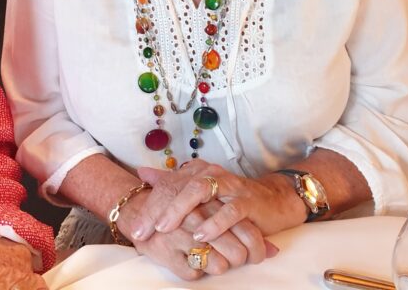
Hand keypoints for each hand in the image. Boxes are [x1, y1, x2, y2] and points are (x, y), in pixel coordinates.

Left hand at [135, 161, 306, 243]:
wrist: (271, 201)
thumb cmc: (230, 200)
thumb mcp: (199, 192)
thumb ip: (170, 182)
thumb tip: (141, 173)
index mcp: (197, 171)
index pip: (168, 185)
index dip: (149, 206)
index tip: (136, 229)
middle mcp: (211, 173)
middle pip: (179, 186)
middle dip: (158, 209)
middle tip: (144, 230)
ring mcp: (230, 186)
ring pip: (200, 191)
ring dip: (180, 211)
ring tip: (164, 228)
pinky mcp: (248, 202)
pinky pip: (229, 211)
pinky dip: (214, 223)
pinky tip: (201, 235)